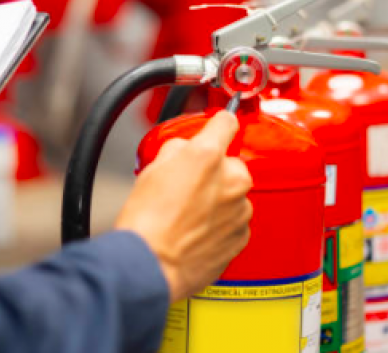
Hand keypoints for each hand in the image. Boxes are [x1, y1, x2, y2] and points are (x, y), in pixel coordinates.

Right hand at [115, 111, 252, 301]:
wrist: (151, 265)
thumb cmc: (146, 222)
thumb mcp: (151, 169)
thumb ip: (177, 149)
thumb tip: (185, 150)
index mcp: (208, 156)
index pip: (227, 122)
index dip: (219, 123)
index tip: (219, 125)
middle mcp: (231, 180)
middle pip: (230, 164)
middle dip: (212, 172)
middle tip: (186, 186)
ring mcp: (239, 210)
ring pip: (232, 194)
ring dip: (217, 199)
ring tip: (187, 214)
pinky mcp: (240, 237)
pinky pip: (234, 221)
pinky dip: (220, 224)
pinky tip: (195, 231)